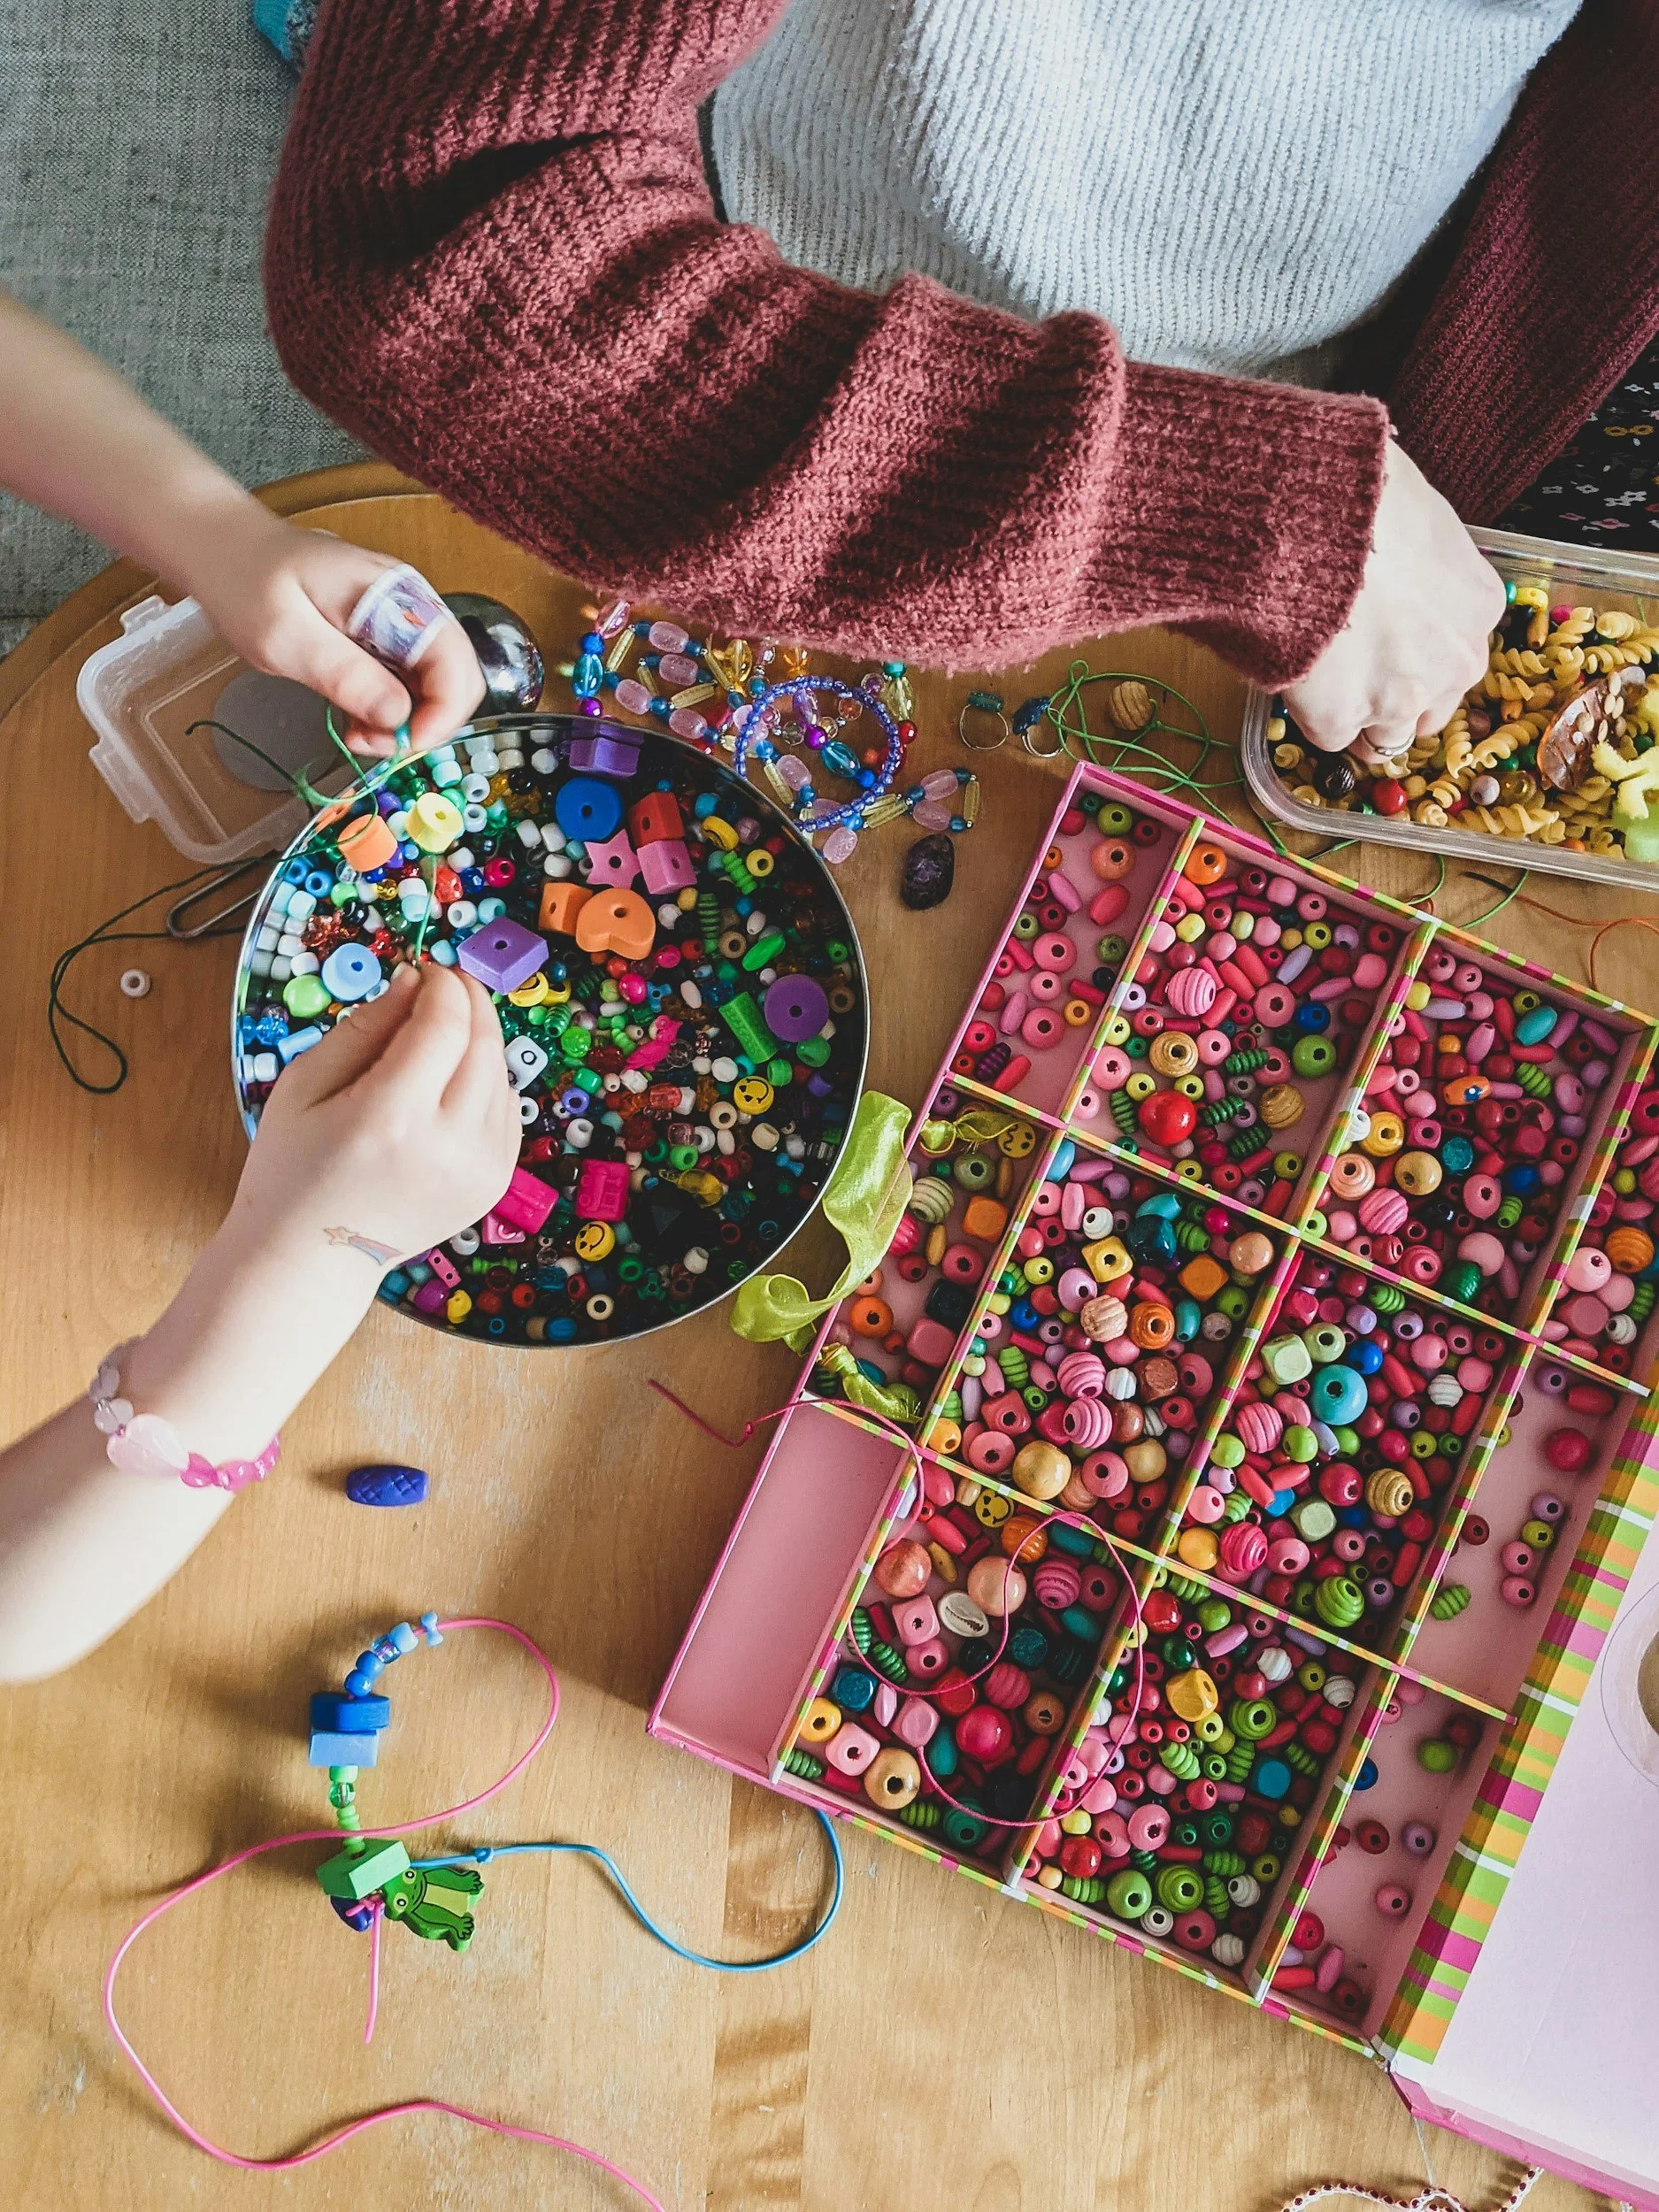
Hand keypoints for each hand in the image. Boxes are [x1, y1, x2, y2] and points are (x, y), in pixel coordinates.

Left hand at [184, 506, 485, 756]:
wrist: (223, 549)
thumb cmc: (246, 583)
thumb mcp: (282, 635)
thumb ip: (342, 673)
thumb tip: (397, 715)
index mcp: (396, 595)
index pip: (453, 660)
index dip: (441, 713)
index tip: (400, 746)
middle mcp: (412, 607)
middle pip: (457, 678)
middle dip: (426, 724)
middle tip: (370, 744)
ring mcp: (402, 624)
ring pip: (437, 689)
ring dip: (407, 725)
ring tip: (356, 734)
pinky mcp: (387, 641)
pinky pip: (410, 687)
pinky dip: (392, 716)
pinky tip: (356, 722)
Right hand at [225, 963, 521, 1275]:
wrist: (312, 1257)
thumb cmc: (293, 1168)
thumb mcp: (305, 1085)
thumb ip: (364, 1028)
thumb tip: (414, 981)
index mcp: (392, 1116)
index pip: (446, 1023)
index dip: (443, 985)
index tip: (426, 971)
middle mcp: (448, 1145)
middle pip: (484, 1044)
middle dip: (469, 1001)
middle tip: (445, 986)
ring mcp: (480, 1170)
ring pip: (502, 1075)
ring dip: (479, 1041)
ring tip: (440, 1037)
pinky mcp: (494, 1185)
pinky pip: (507, 1111)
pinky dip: (488, 1082)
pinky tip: (452, 1082)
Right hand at [1283, 441, 1505, 757]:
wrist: (1311, 516)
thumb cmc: (1365, 496)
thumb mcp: (1420, 517)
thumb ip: (1422, 560)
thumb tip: (1394, 562)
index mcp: (1480, 606)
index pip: (1457, 655)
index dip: (1418, 654)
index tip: (1388, 644)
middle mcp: (1454, 662)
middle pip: (1433, 709)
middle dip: (1399, 699)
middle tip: (1355, 671)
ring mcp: (1400, 697)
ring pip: (1386, 737)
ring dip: (1358, 716)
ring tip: (1320, 681)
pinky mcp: (1341, 717)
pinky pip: (1329, 735)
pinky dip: (1311, 714)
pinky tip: (1295, 674)